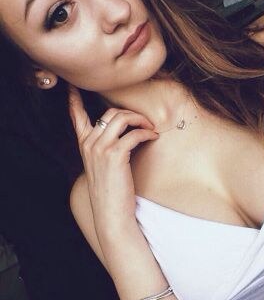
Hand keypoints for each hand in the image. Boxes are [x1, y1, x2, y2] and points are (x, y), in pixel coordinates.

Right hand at [68, 84, 158, 230]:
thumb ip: (105, 147)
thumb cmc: (111, 189)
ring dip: (140, 120)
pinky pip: (134, 134)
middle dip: (130, 113)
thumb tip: (123, 133)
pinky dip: (146, 133)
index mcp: (84, 145)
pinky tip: (153, 137)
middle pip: (111, 113)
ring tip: (150, 127)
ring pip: (122, 119)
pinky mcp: (115, 155)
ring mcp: (100, 148)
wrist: (111, 213)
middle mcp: (89, 143)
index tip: (73, 87)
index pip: (77, 117)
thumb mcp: (102, 165)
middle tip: (144, 122)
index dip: (75, 100)